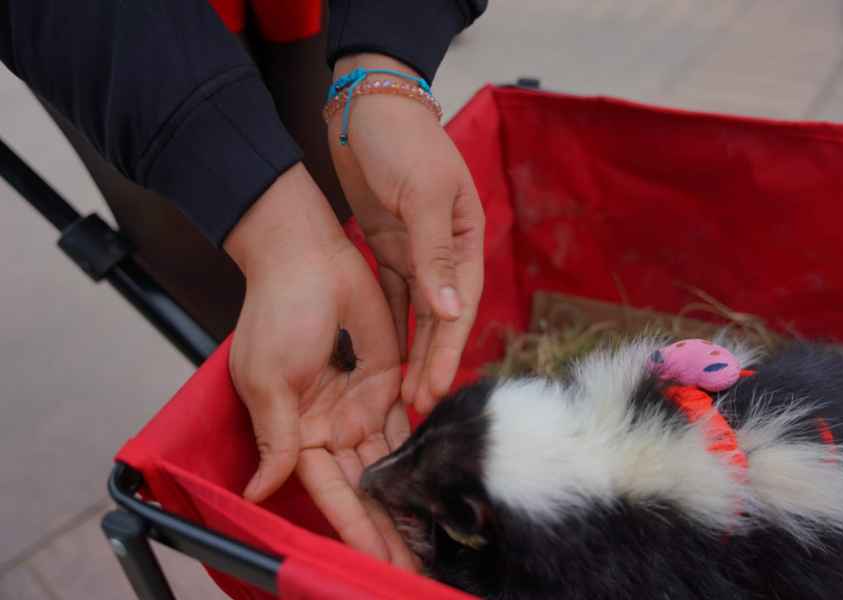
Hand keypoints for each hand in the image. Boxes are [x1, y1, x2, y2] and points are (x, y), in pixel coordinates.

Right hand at [224, 163, 418, 569]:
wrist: (308, 256)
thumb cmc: (277, 312)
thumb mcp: (268, 378)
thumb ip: (275, 437)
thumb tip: (260, 492)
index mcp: (296, 433)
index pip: (331, 494)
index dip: (355, 530)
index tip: (377, 565)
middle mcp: (328, 428)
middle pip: (364, 492)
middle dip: (387, 531)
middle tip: (414, 572)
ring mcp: (359, 408)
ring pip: (388, 469)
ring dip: (406, 506)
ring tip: (429, 545)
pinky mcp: (387, 383)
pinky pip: (406, 430)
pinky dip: (419, 461)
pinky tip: (434, 491)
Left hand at [328, 54, 484, 414]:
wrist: (367, 107)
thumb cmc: (403, 143)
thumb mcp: (424, 196)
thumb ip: (435, 254)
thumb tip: (451, 311)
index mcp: (466, 237)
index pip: (460, 305)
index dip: (447, 351)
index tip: (434, 391)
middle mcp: (446, 250)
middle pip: (441, 317)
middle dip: (430, 362)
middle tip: (416, 408)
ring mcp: (416, 250)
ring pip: (417, 313)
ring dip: (411, 352)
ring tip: (402, 395)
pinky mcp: (388, 247)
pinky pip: (393, 296)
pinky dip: (391, 326)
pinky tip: (385, 356)